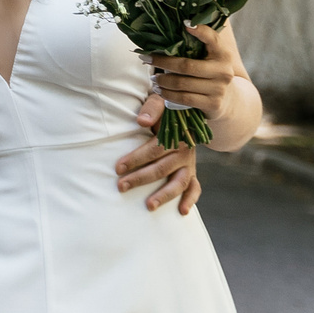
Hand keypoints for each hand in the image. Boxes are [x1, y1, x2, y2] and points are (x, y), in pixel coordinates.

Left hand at [123, 92, 203, 213]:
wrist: (185, 112)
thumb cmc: (166, 108)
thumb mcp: (160, 100)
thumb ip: (152, 107)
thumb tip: (142, 121)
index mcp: (176, 134)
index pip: (155, 149)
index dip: (136, 159)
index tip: (118, 168)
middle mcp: (184, 150)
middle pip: (163, 168)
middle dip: (140, 178)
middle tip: (121, 186)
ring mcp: (189, 163)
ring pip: (179, 182)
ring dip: (164, 195)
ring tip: (149, 206)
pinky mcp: (192, 172)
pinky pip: (195, 188)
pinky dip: (190, 200)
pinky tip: (181, 212)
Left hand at [148, 22, 244, 121]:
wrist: (228, 99)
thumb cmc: (210, 72)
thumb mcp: (210, 57)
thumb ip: (196, 45)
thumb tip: (167, 32)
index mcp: (223, 54)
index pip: (213, 39)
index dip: (201, 31)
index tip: (184, 24)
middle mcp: (223, 71)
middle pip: (187, 65)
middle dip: (163, 62)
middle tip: (147, 59)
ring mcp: (218, 89)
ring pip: (182, 83)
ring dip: (162, 80)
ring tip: (153, 78)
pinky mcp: (212, 104)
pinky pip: (184, 98)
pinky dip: (167, 94)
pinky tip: (160, 90)